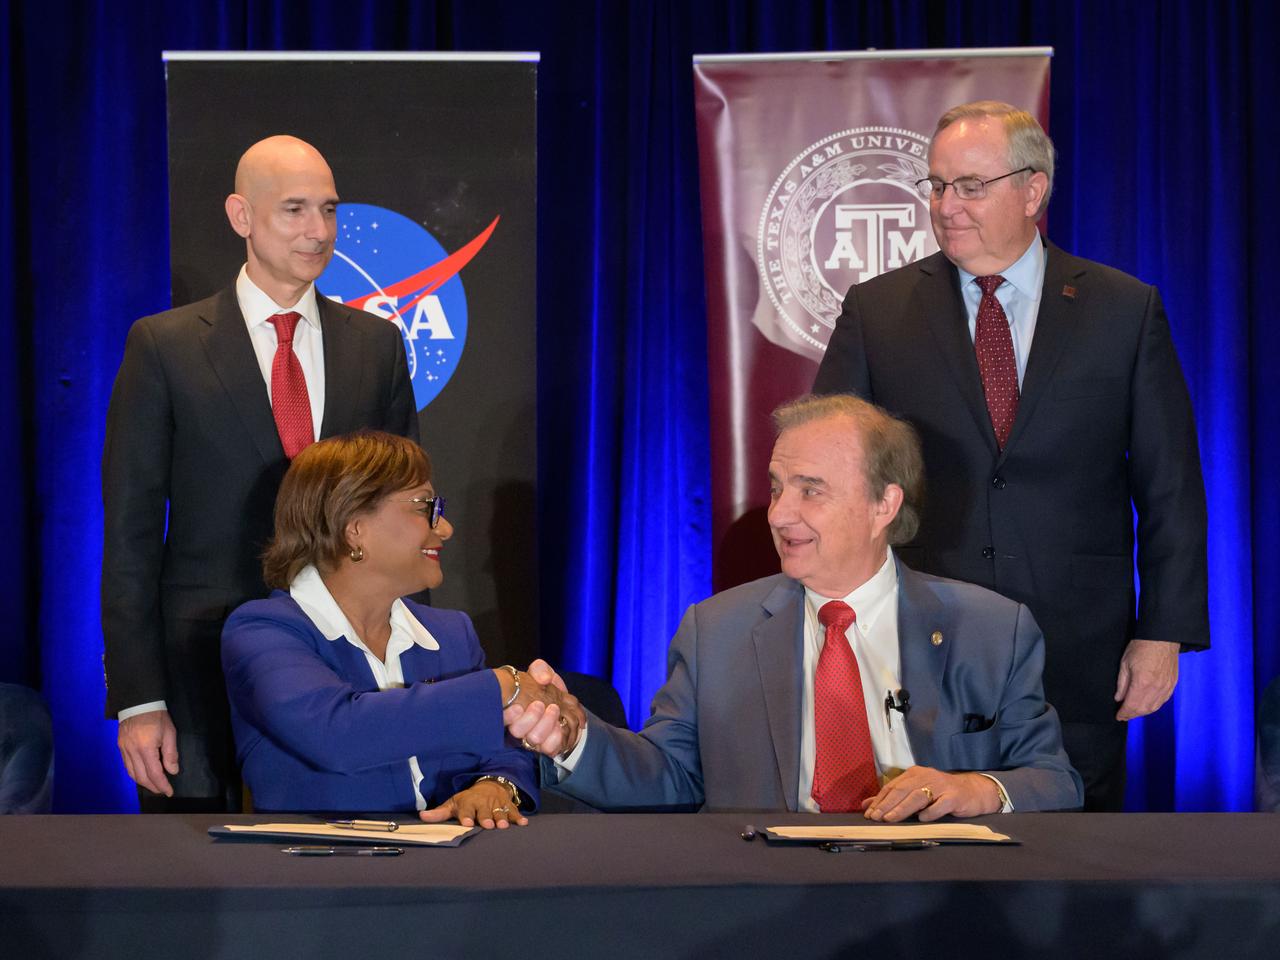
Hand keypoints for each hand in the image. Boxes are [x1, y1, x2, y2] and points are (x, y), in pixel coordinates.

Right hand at [117, 709, 179, 795]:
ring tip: (154, 786)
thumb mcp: (169, 732)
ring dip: (143, 782)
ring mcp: (124, 749)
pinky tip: (142, 775)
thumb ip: (171, 753)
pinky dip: (135, 774)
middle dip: (153, 786)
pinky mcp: (120, 746)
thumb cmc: (157, 716)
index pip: (154, 773)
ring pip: (131, 773)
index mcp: (146, 748)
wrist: (138, 702)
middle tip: (162, 790)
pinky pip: (126, 766)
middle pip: (141, 777)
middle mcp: (132, 751)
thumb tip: (172, 771)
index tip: (169, 792)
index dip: (162, 785)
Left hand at [419, 780, 527, 829]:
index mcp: (468, 803)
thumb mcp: (453, 803)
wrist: (490, 786)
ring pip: (500, 812)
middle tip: (488, 825)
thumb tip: (421, 816)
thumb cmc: (468, 800)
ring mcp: (497, 805)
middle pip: (485, 812)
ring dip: (502, 818)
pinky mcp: (508, 806)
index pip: (466, 810)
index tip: (467, 823)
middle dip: (486, 818)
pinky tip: (524, 823)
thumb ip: (440, 813)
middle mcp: (483, 804)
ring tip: (504, 825)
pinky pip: (514, 811)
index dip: (467, 816)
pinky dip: (519, 817)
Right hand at [503, 659, 584, 756]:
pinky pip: (550, 748)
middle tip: (540, 704)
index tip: (518, 706)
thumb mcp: (542, 673)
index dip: (508, 716)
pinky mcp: (547, 746)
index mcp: (511, 710)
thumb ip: (540, 670)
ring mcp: (532, 739)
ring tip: (554, 709)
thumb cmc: (546, 687)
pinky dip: (557, 736)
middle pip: (517, 731)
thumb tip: (544, 679)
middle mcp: (519, 726)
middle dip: (531, 717)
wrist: (564, 704)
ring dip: (546, 723)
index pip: (501, 718)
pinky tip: (561, 724)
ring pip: (534, 739)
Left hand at [861, 766, 1000, 821]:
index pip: (892, 786)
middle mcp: (926, 776)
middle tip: (876, 818)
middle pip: (902, 790)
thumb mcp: (916, 792)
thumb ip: (892, 798)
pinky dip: (930, 812)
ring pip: (918, 796)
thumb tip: (866, 805)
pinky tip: (922, 819)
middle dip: (887, 805)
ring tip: (890, 819)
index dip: (879, 800)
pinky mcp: (954, 797)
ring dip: (902, 808)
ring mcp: (941, 785)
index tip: (869, 814)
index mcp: (914, 774)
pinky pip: (940, 804)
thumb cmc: (941, 793)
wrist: (973, 791)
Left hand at [1114, 638, 1178, 720]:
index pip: (1131, 705)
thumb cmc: (1142, 647)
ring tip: (1134, 712)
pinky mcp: (1173, 684)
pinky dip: (1154, 706)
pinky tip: (1147, 705)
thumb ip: (1122, 684)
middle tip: (1124, 716)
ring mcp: (1166, 687)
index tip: (1119, 716)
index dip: (1124, 713)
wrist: (1162, 638)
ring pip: (1154, 707)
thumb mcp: (1125, 664)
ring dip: (1143, 712)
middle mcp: (1156, 688)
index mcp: (1142, 683)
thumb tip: (1119, 698)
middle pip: (1143, 709)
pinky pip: (1163, 701)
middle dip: (1132, 715)